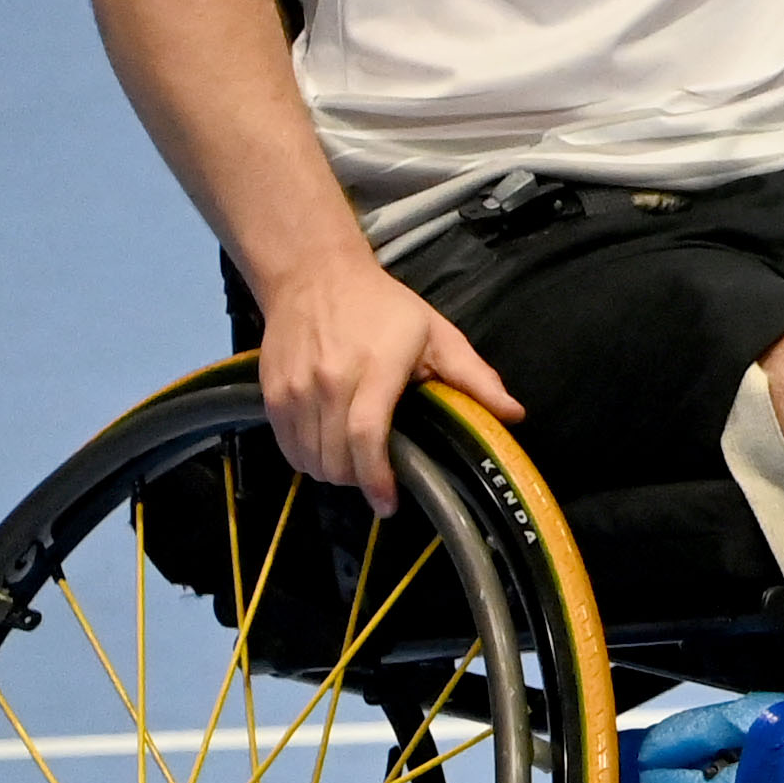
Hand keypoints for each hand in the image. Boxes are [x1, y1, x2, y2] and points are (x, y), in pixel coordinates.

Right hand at [256, 249, 521, 509]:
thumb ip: (474, 378)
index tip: (389, 503)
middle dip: (360, 480)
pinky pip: (287, 448)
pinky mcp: (269, 396)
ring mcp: (294, 391)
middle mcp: (328, 382)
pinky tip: (330, 451)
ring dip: (334, 473)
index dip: (377, 477)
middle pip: (336, 457)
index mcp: (376, 367)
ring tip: (358, 465)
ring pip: (309, 460)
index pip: (367, 435)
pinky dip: (308, 461)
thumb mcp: (438, 334)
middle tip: (381, 479)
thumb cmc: (385, 308)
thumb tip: (514, 415)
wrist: (314, 278)